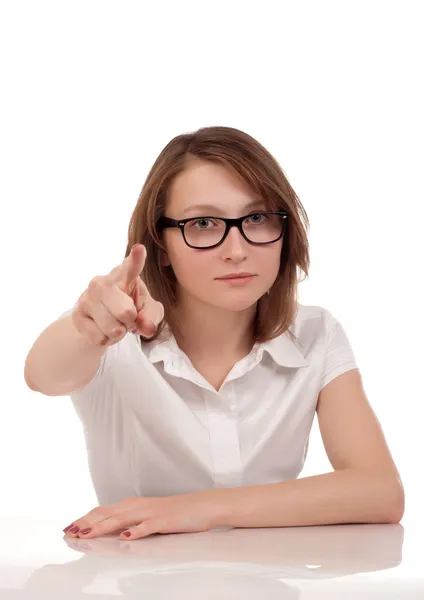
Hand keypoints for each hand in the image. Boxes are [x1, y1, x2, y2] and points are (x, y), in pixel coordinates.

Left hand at [63, 492, 217, 539]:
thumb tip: (112, 531)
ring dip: (102, 527)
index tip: (68, 528)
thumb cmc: (175, 512)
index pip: (103, 511)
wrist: (201, 505)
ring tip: (87, 534)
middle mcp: (137, 507)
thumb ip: (130, 521)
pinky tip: (125, 538)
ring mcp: (150, 513)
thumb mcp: (148, 515)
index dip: (85, 519)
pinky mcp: (163, 520)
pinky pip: (146, 527)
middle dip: (86, 523)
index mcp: (133, 505)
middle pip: (107, 514)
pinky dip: (134, 532)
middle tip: (69, 532)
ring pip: (121, 519)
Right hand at [72, 244, 163, 346]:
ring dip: (118, 333)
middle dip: (131, 322)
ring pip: (113, 329)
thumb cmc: (131, 307)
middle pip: (126, 313)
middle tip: (128, 317)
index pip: (131, 267)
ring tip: (115, 323)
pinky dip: (106, 340)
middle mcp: (102, 282)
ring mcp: (87, 297)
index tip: (140, 249)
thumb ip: (152, 316)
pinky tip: (102, 329)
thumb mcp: (148, 310)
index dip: (136, 259)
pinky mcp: (76, 314)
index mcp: (124, 275)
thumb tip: (146, 327)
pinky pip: (99, 338)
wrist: (102, 319)